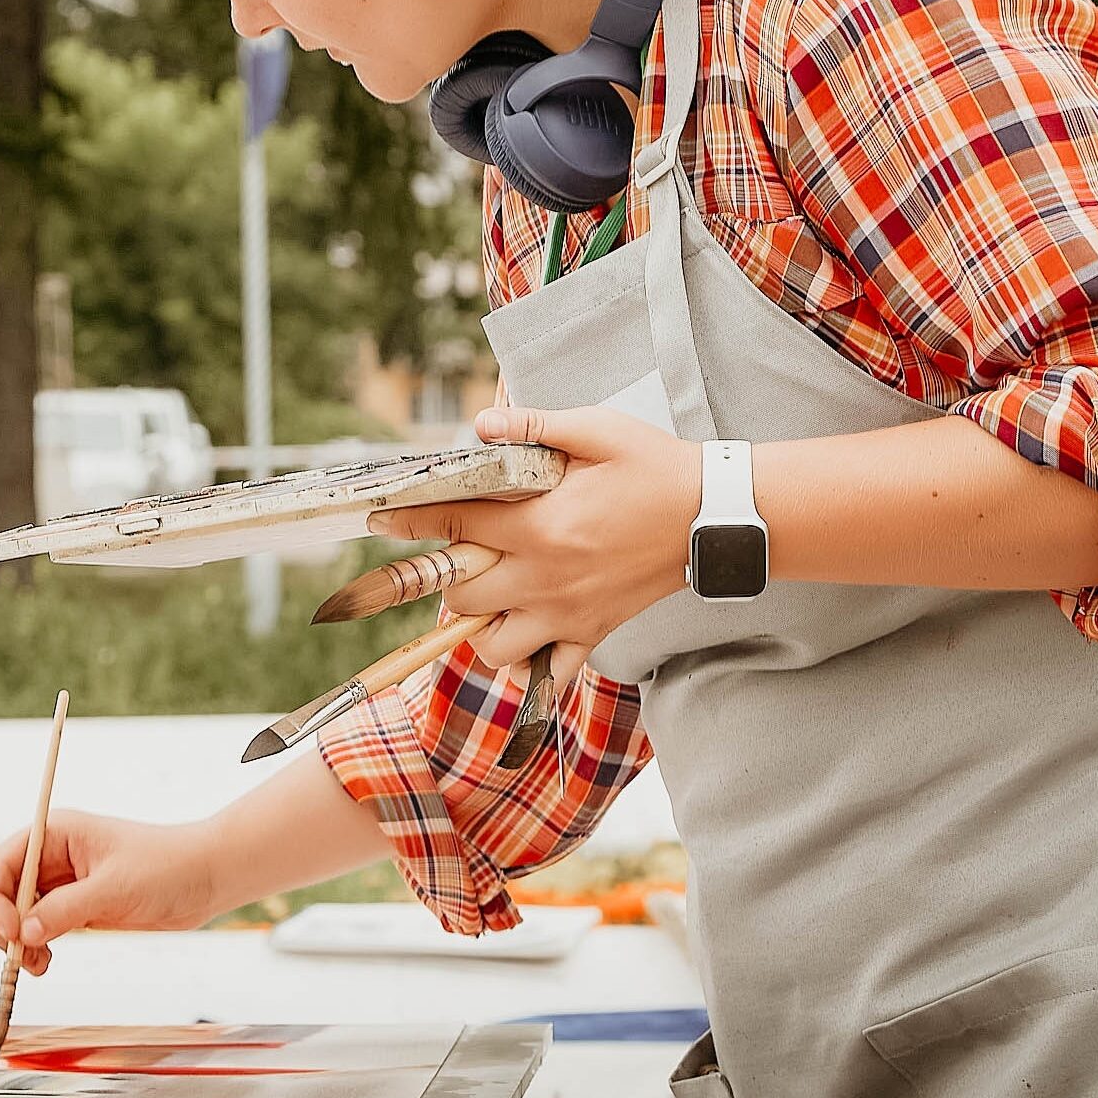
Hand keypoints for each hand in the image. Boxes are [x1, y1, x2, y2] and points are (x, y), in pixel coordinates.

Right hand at [0, 811, 224, 975]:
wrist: (206, 877)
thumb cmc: (166, 867)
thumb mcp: (113, 888)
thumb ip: (65, 910)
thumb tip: (24, 933)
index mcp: (56, 833)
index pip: (3, 863)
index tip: (12, 930)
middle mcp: (53, 856)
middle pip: (4, 891)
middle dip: (5, 925)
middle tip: (20, 956)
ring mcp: (64, 882)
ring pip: (19, 913)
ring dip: (19, 941)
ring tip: (37, 965)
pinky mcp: (77, 906)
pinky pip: (41, 927)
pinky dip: (36, 946)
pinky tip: (45, 962)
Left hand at [370, 405, 700, 667]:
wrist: (715, 515)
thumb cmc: (656, 467)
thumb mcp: (596, 430)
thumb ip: (533, 426)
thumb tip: (479, 426)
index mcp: (540, 526)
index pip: (455, 527)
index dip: (411, 522)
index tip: (382, 521)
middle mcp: (545, 578)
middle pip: (461, 594)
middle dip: (449, 575)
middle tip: (461, 554)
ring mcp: (567, 614)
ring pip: (493, 646)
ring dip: (480, 625)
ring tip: (491, 597)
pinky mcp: (593, 633)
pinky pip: (545, 672)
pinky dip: (527, 663)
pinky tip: (525, 633)